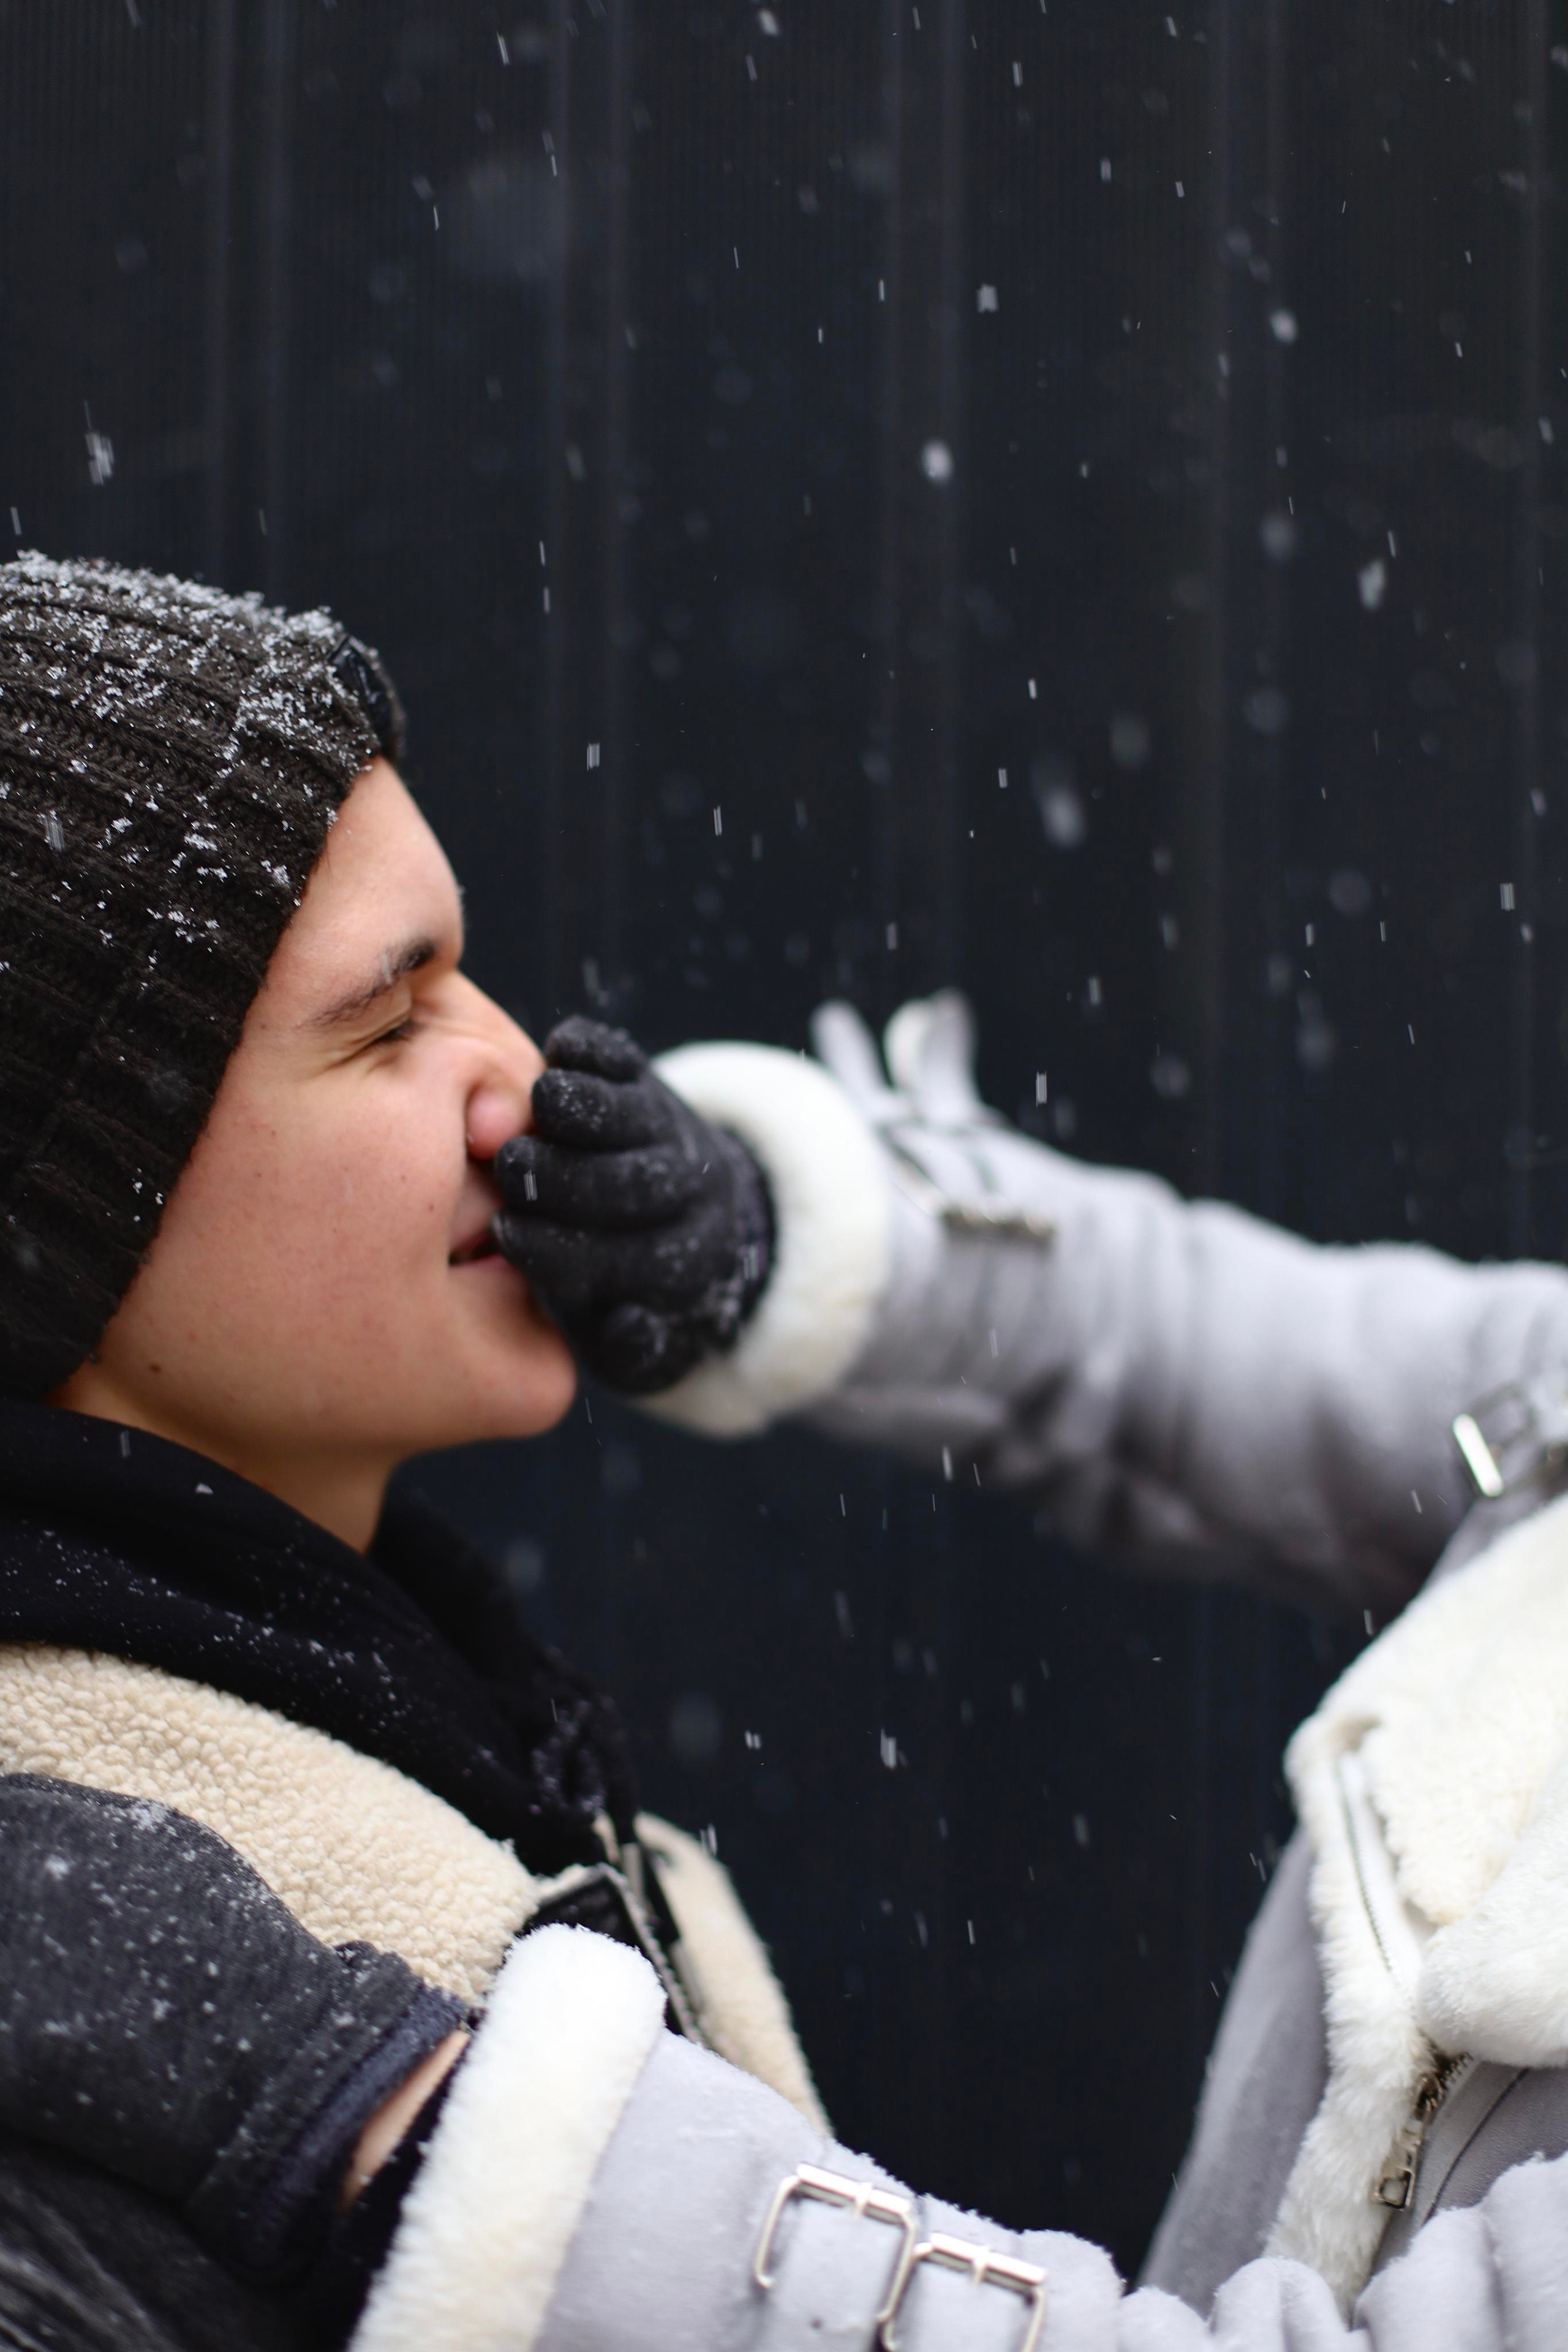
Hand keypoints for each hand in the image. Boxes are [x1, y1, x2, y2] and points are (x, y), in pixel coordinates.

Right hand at [492, 1016, 773, 1394]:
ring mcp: (666, 1132)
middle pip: (631, 1187)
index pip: (616, 1261)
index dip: (558, 1248)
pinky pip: (628, 1063)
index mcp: (671, 1269)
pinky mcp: (646, 1082)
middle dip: (569, 1175)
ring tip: (540, 1101)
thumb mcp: (638, 1351)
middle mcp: (681, 1198)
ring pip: (635, 1119)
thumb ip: (629, 1349)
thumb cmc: (627, 1294)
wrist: (684, 1217)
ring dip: (589, 1107)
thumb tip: (629, 1321)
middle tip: (510, 1165)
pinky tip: (564, 1047)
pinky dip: (597, 1051)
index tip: (507, 1234)